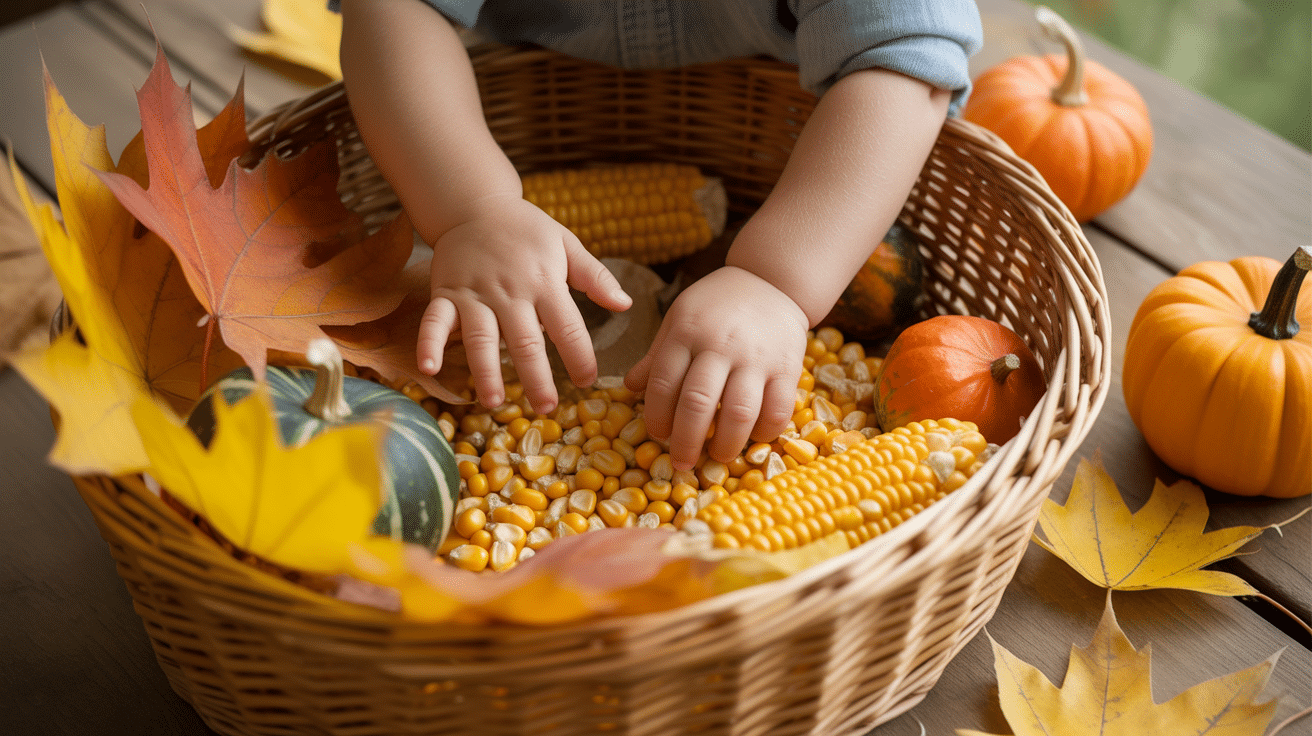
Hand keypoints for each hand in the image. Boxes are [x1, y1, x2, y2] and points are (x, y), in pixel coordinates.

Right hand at [416, 195, 630, 412]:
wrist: (476, 204)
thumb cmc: (526, 229)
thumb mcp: (567, 244)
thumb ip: (595, 276)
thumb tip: (626, 305)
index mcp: (545, 282)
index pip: (568, 327)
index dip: (579, 357)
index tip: (586, 382)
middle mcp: (510, 292)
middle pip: (525, 341)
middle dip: (536, 377)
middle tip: (546, 408)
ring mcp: (475, 294)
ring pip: (481, 338)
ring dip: (487, 371)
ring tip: (495, 402)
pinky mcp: (446, 292)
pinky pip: (435, 320)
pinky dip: (429, 343)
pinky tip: (429, 369)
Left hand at [625, 266, 807, 468]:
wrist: (770, 281)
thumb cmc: (716, 305)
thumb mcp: (679, 319)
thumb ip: (657, 356)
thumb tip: (628, 388)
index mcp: (686, 332)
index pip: (664, 383)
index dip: (657, 417)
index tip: (658, 435)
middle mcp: (720, 345)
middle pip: (698, 403)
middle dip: (686, 441)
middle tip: (682, 462)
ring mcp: (756, 357)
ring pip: (739, 412)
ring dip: (726, 444)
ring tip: (719, 457)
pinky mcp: (787, 367)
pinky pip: (778, 409)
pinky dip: (765, 432)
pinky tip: (754, 438)